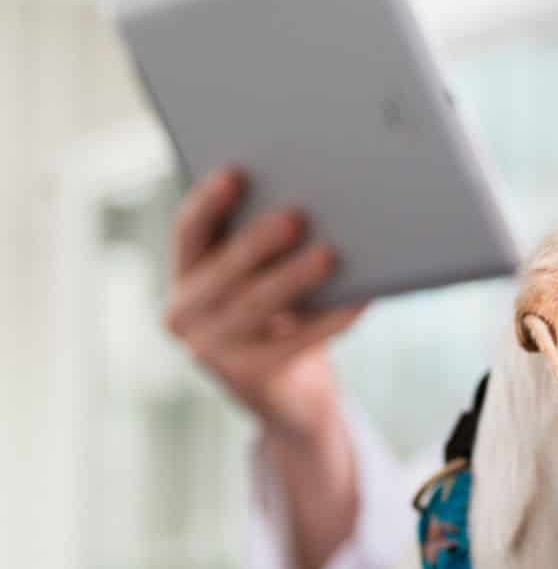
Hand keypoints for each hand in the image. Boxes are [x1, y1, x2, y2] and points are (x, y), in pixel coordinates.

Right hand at [164, 166, 366, 440]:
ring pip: (257, 306)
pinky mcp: (251, 378)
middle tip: (296, 215)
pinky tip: (360, 299)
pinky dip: (331, 318)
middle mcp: (186, 313)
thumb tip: (316, 201)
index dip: (210, 201)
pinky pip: (296, 342)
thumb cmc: (283, 318)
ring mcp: (213, 351)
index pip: (189, 230)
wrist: (292, 397)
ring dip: (295, 278)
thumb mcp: (264, 279)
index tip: (237, 172)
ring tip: (331, 254)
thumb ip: (269, 246)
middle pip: (225, 270)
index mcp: (185, 276)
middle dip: (259, 241)